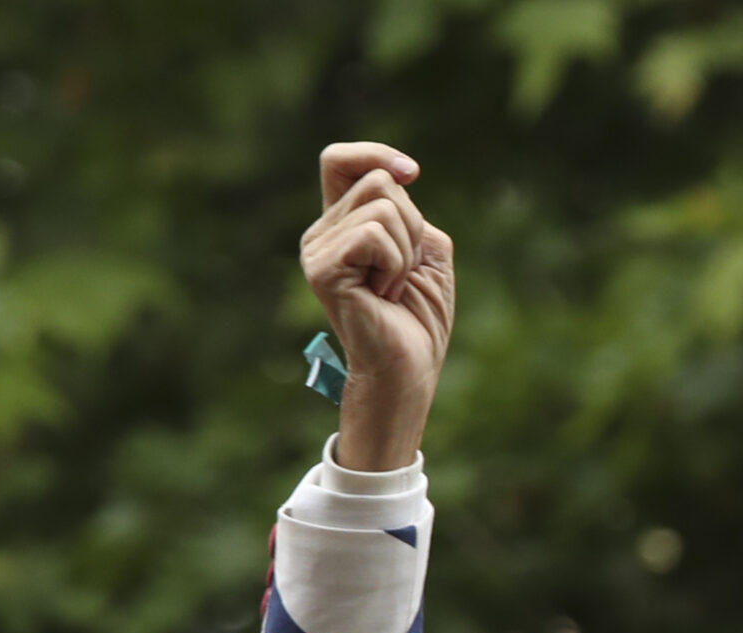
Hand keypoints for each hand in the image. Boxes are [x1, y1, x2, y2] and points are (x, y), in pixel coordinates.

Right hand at [301, 142, 455, 471]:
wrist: (409, 368)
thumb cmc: (418, 316)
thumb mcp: (425, 250)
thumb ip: (408, 210)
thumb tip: (398, 175)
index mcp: (342, 224)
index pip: (340, 161)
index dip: (375, 154)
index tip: (413, 173)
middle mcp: (322, 233)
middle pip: (379, 182)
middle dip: (412, 225)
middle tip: (403, 273)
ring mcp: (317, 251)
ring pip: (382, 207)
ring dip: (405, 251)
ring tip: (392, 288)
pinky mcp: (322, 270)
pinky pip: (374, 236)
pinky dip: (395, 265)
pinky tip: (384, 295)